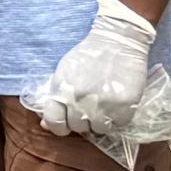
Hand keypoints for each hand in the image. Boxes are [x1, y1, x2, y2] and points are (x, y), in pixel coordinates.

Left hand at [44, 0, 160, 116]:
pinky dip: (117, 119)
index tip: (66, 123)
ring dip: (101, 122)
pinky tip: (116, 106)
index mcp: (62, 90)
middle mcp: (80, 100)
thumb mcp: (64, 72)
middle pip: (78, 127)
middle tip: (89, 109)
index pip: (54, 122)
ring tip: (104, 107)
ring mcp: (103, 104)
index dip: (59, 126)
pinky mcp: (124, 105)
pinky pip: (118, 125)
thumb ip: (55, 98)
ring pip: (99, 130)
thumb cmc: (89, 56)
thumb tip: (46, 124)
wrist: (118, 40)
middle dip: (82, 121)